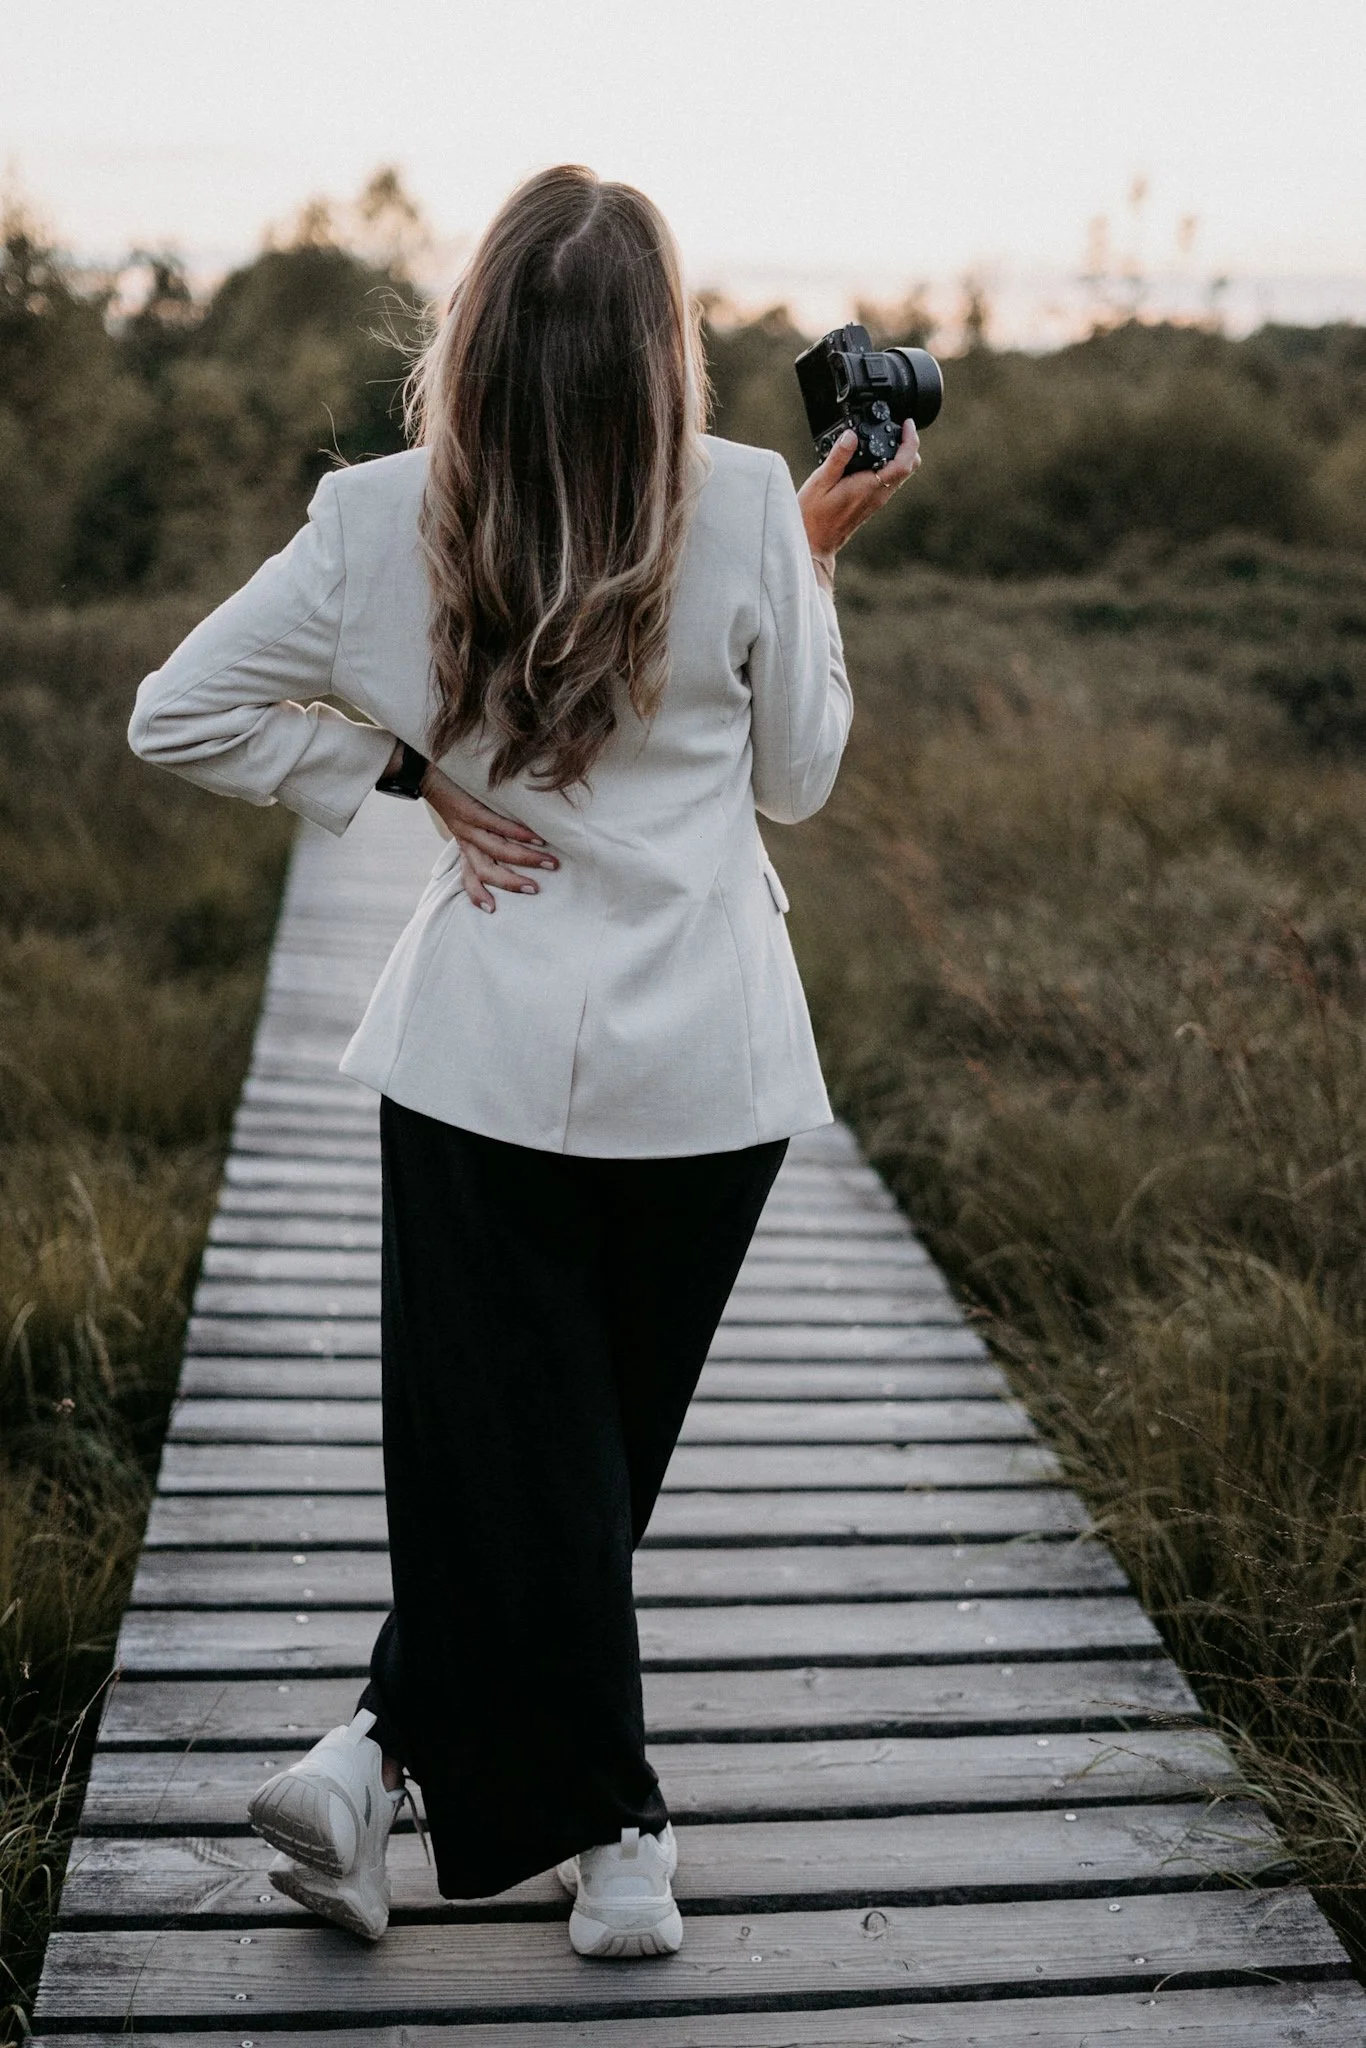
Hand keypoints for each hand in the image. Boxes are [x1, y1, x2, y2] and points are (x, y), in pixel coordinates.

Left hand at [420, 759, 557, 912]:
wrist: (424, 769)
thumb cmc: (453, 793)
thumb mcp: (465, 819)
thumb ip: (485, 832)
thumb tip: (517, 841)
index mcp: (464, 845)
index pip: (469, 876)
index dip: (477, 894)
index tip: (491, 910)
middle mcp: (465, 840)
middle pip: (485, 871)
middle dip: (511, 883)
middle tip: (535, 890)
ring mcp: (467, 826)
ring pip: (496, 851)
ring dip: (525, 859)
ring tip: (549, 863)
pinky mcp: (470, 809)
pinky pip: (496, 824)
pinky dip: (518, 833)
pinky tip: (537, 838)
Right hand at [796, 419, 921, 577]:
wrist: (814, 544)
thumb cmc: (813, 517)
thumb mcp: (820, 482)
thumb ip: (838, 457)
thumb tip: (851, 435)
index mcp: (869, 487)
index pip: (904, 463)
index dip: (911, 441)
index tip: (908, 424)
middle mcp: (878, 495)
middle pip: (909, 468)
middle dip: (908, 445)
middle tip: (899, 428)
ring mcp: (877, 500)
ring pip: (900, 474)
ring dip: (899, 454)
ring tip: (887, 437)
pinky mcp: (871, 503)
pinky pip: (889, 480)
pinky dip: (889, 464)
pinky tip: (873, 456)